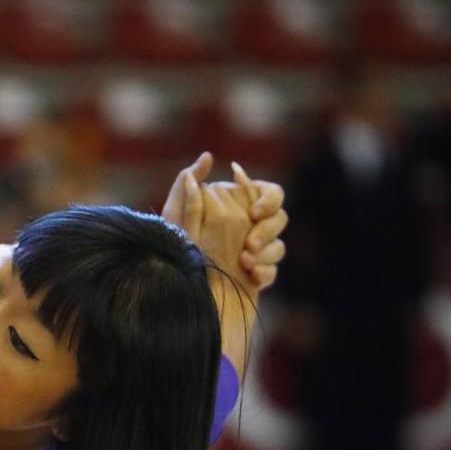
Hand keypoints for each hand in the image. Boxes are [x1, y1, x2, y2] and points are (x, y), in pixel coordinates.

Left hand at [163, 155, 286, 292]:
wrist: (174, 293)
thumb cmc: (170, 249)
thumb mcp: (174, 216)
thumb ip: (188, 184)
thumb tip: (208, 156)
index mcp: (234, 206)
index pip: (270, 193)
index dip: (268, 200)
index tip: (253, 212)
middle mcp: (247, 227)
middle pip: (280, 218)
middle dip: (266, 231)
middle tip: (247, 245)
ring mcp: (254, 252)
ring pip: (279, 246)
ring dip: (266, 254)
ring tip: (244, 263)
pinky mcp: (255, 275)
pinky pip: (273, 271)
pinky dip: (265, 273)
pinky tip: (251, 277)